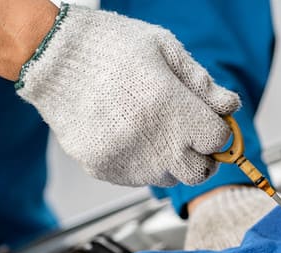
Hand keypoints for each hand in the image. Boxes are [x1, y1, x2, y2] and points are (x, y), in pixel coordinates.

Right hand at [0, 2, 238, 186]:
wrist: (50, 56)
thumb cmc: (110, 46)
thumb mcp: (166, 49)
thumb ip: (202, 83)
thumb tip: (229, 107)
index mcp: (173, 108)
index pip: (218, 140)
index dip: (219, 131)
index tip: (212, 122)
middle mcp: (153, 142)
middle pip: (199, 173)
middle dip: (203, 157)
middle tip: (193, 138)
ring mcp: (127, 160)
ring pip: (168, 179)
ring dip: (172, 161)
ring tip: (156, 131)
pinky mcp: (103, 169)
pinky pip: (137, 179)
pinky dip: (142, 164)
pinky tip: (131, 136)